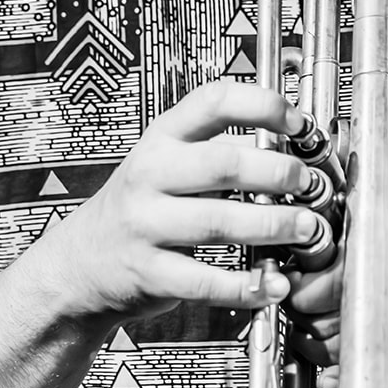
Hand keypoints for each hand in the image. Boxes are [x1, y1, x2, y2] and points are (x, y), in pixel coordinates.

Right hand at [44, 80, 322, 323]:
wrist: (80, 262)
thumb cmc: (137, 208)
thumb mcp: (166, 163)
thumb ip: (219, 152)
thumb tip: (289, 149)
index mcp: (162, 139)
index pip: (213, 102)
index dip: (263, 106)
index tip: (297, 122)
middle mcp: (150, 176)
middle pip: (223, 164)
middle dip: (277, 172)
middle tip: (307, 182)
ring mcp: (146, 224)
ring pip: (219, 222)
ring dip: (272, 226)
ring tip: (305, 228)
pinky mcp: (149, 272)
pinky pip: (206, 280)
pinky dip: (246, 285)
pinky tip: (273, 283)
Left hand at [284, 144, 387, 387]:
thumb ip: (362, 159)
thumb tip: (323, 147)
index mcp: (378, 224)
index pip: (308, 254)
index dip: (289, 256)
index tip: (288, 252)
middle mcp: (387, 268)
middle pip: (310, 300)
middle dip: (293, 293)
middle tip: (292, 282)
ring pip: (332, 337)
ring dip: (311, 328)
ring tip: (309, 311)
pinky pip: (371, 358)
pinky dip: (343, 365)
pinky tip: (331, 354)